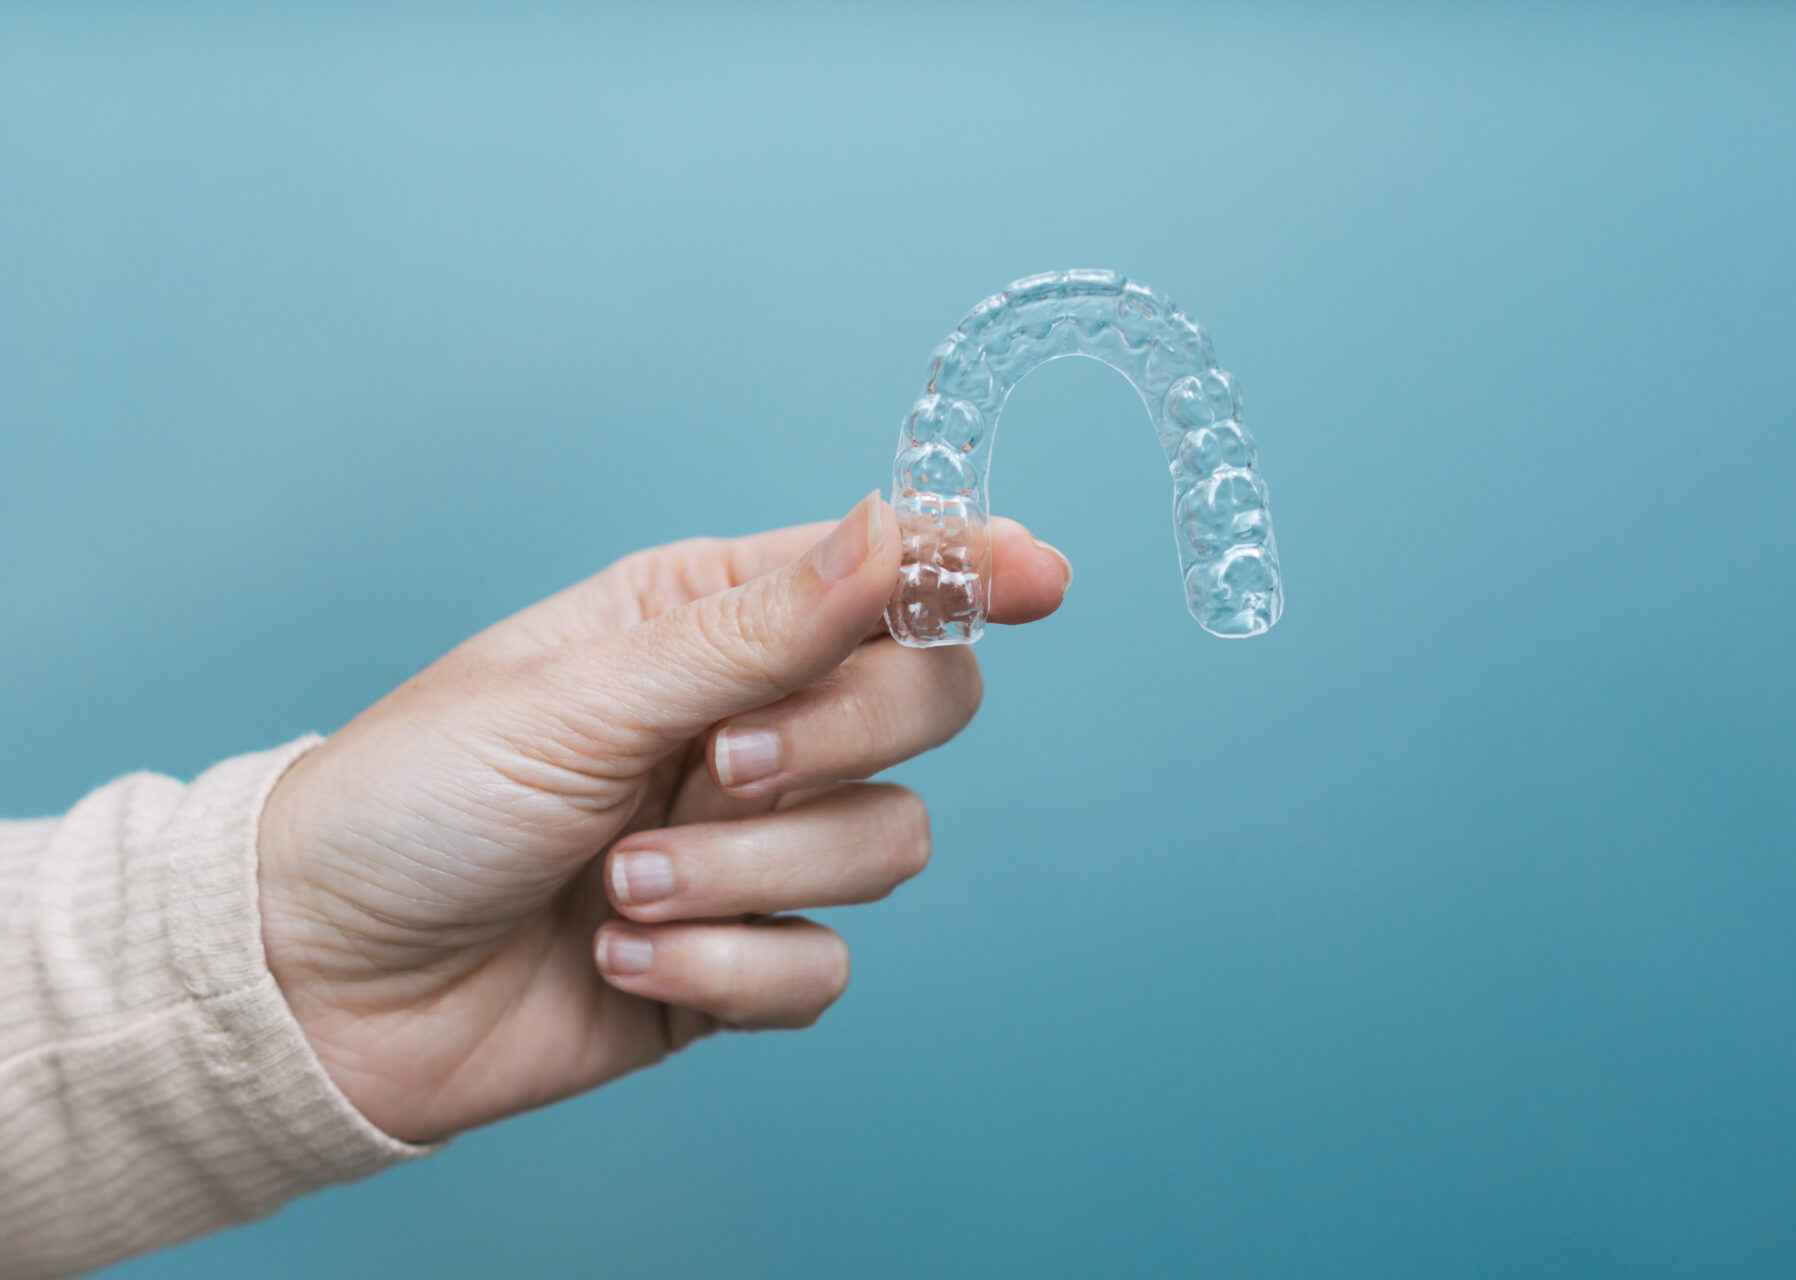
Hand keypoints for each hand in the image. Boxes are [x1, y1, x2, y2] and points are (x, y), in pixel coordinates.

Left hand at [257, 494, 1069, 1142]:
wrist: (323, 982)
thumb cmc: (417, 801)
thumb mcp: (581, 692)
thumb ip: (758, 628)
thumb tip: (893, 533)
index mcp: (708, 621)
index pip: (880, 578)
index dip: (969, 570)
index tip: (1041, 575)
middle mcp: (751, 722)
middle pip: (922, 707)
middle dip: (832, 745)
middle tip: (716, 769)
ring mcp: (755, 846)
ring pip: (886, 845)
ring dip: (746, 875)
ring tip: (620, 887)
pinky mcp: (743, 958)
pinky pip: (822, 968)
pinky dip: (722, 971)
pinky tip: (621, 961)